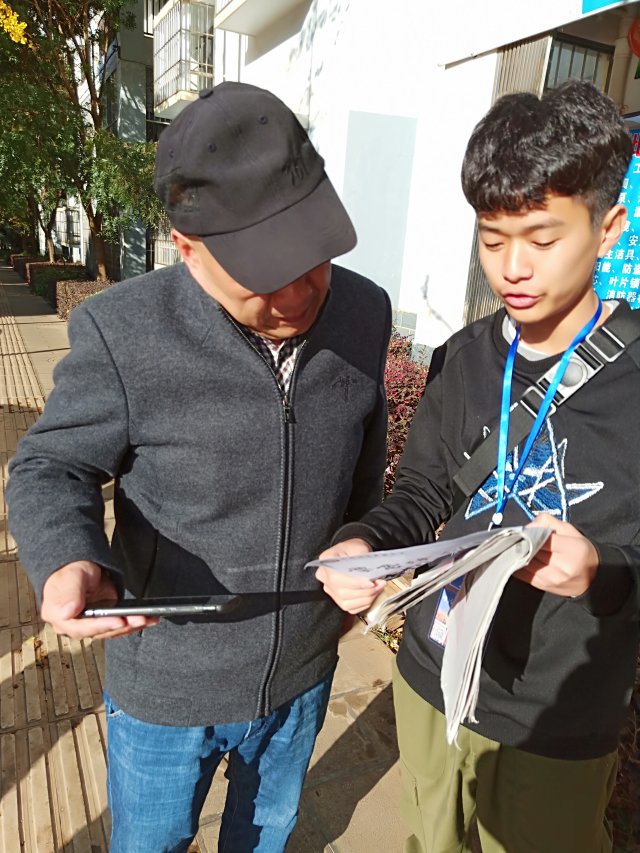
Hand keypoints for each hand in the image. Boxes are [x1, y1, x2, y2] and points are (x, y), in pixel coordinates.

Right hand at [41, 561, 157, 639]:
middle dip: (121, 626)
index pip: (81, 628)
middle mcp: (75, 625)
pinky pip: (119, 626)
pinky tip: (148, 619)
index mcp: (59, 616)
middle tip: (138, 619)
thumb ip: (70, 594)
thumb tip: (67, 612)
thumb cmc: (70, 573)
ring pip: (112, 631)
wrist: (77, 569)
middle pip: (100, 632)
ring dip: (131, 626)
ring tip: (147, 618)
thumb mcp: (69, 577)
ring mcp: (90, 625)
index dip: (101, 626)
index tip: (118, 621)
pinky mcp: (104, 622)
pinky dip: (134, 623)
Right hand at [315, 538, 385, 613]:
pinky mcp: (338, 599)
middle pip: (342, 593)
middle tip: (379, 584)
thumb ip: (362, 559)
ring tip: (378, 588)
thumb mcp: (359, 547)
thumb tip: (369, 573)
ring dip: (367, 598)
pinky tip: (372, 595)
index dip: (354, 583)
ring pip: (347, 603)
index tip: (370, 582)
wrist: (353, 553)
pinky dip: (364, 604)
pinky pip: (351, 608)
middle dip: (365, 591)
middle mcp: (325, 578)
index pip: (336, 579)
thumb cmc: (354, 549)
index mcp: (326, 562)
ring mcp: (331, 590)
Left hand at [515, 513, 597, 596]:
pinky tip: (520, 558)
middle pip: (532, 550)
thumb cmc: (580, 552)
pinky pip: (522, 573)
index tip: (527, 530)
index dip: (532, 532)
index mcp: (573, 550)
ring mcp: (552, 579)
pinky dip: (518, 564)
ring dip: (519, 553)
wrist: (592, 577)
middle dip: (524, 542)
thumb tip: (529, 526)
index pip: (543, 538)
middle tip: (520, 537)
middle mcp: (563, 568)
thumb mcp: (570, 530)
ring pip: (525, 561)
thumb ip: (549, 522)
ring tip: (520, 547)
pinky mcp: (543, 586)